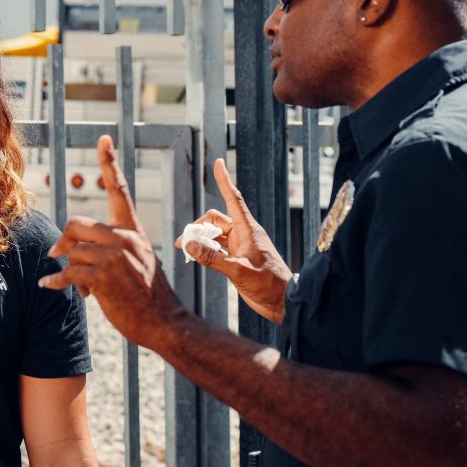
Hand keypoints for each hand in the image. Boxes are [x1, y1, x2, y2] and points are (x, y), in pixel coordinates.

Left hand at [39, 135, 189, 349]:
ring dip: (68, 270)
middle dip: (64, 240)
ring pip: (72, 252)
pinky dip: (55, 281)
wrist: (164, 322)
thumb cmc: (148, 296)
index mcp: (133, 231)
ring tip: (81, 286)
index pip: (119, 190)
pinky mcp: (104, 276)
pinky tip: (49, 285)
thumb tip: (74, 251)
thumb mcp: (136, 262)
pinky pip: (67, 272)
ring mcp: (115, 257)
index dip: (110, 162)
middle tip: (57, 253)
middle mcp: (125, 238)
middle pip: (78, 223)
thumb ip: (111, 249)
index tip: (104, 138)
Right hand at [174, 158, 290, 322]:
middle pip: (215, 219)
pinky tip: (196, 259)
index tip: (219, 163)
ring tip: (186, 252)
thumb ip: (212, 258)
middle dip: (198, 226)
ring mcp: (240, 246)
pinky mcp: (237, 258)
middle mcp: (243, 234)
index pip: (234, 199)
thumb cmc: (268, 285)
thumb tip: (189, 245)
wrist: (282, 303)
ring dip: (199, 240)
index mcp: (249, 230)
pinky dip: (205, 251)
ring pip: (214, 234)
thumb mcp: (238, 271)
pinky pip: (216, 248)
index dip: (225, 181)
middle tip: (184, 243)